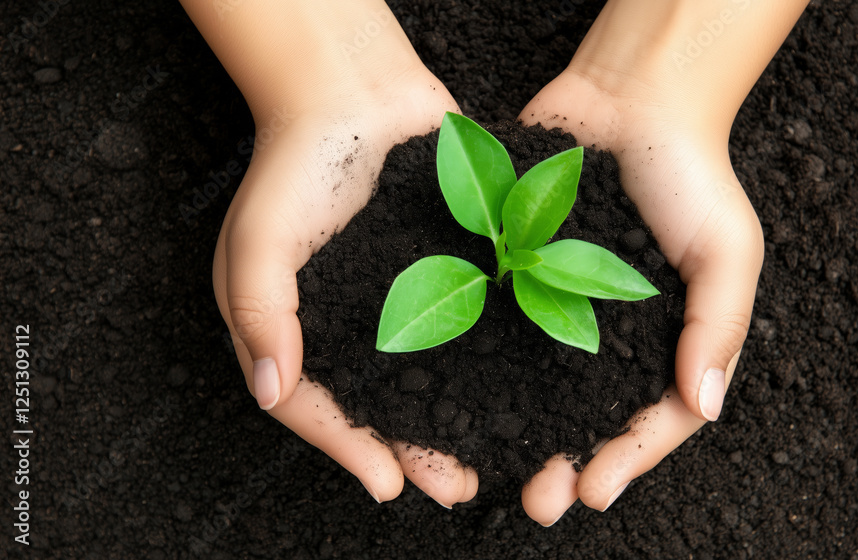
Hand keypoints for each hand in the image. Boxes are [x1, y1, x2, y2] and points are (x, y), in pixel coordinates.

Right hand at [192, 0, 478, 505]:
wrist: (357, 94)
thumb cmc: (296, 167)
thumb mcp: (258, 242)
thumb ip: (262, 314)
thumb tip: (270, 389)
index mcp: (304, 330)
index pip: (319, 405)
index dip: (349, 447)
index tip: (384, 483)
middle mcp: (358, 326)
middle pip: (386, 404)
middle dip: (418, 450)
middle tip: (453, 487)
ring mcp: (408, 301)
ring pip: (436, 376)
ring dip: (461, 420)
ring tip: (492, 458)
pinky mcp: (453, 274)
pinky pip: (471, 325)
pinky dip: (493, 360)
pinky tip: (521, 388)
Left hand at [517, 66, 762, 524]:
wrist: (631, 102)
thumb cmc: (691, 177)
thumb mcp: (727, 252)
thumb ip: (718, 326)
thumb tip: (704, 406)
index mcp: (662, 346)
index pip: (649, 420)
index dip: (625, 461)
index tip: (595, 490)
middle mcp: (605, 340)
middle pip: (583, 419)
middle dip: (560, 465)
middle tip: (537, 502)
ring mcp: (554, 312)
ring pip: (530, 388)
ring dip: (511, 434)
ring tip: (489, 473)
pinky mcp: (511, 279)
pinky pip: (491, 329)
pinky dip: (472, 366)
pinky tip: (449, 399)